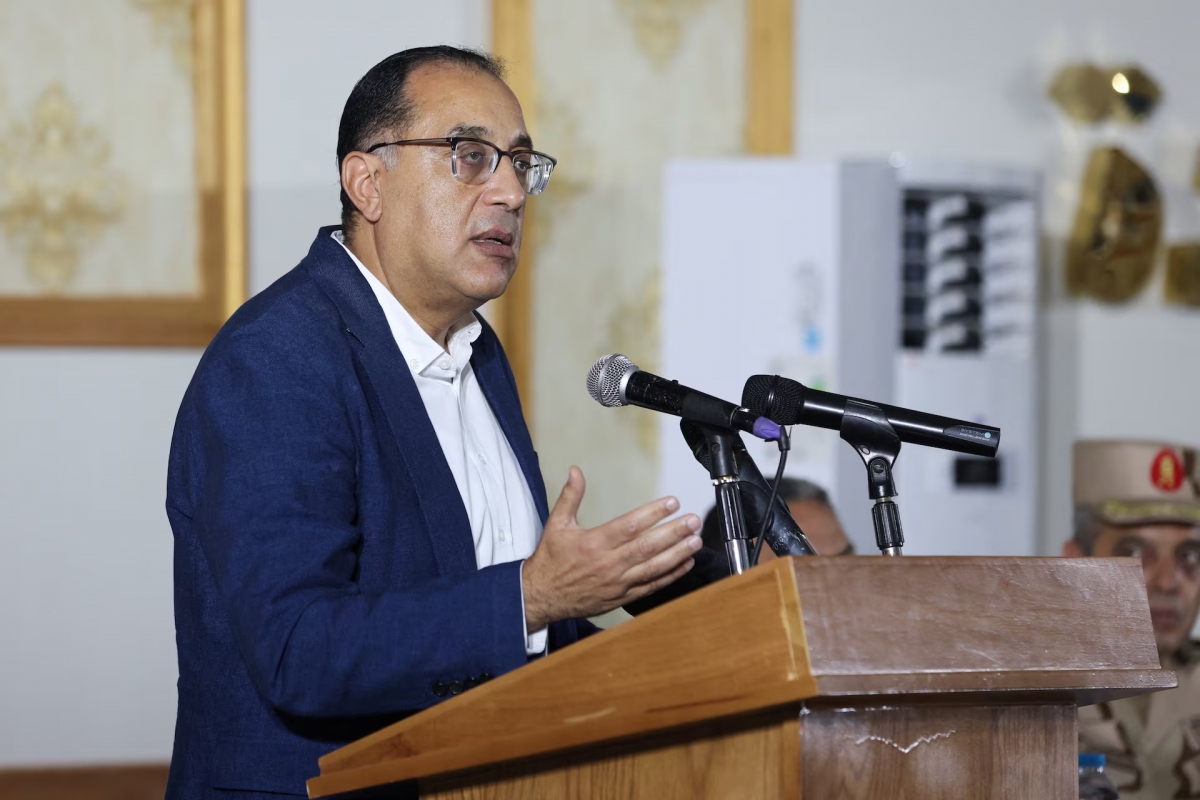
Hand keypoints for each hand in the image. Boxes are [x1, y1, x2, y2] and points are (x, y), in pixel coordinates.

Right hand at [522, 466, 702, 629]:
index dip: (653, 513)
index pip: (630, 525)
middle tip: (693, 520)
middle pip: (647, 547)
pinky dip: (670, 576)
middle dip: (674, 533)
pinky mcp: (621, 597)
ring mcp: (617, 583)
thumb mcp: (556, 524)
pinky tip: (685, 564)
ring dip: (677, 554)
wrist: (541, 597)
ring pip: (653, 568)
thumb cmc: (550, 560)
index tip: (672, 502)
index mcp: (593, 543)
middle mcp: (607, 564)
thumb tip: (575, 471)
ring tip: (695, 541)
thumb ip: (569, 497)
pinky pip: (650, 586)